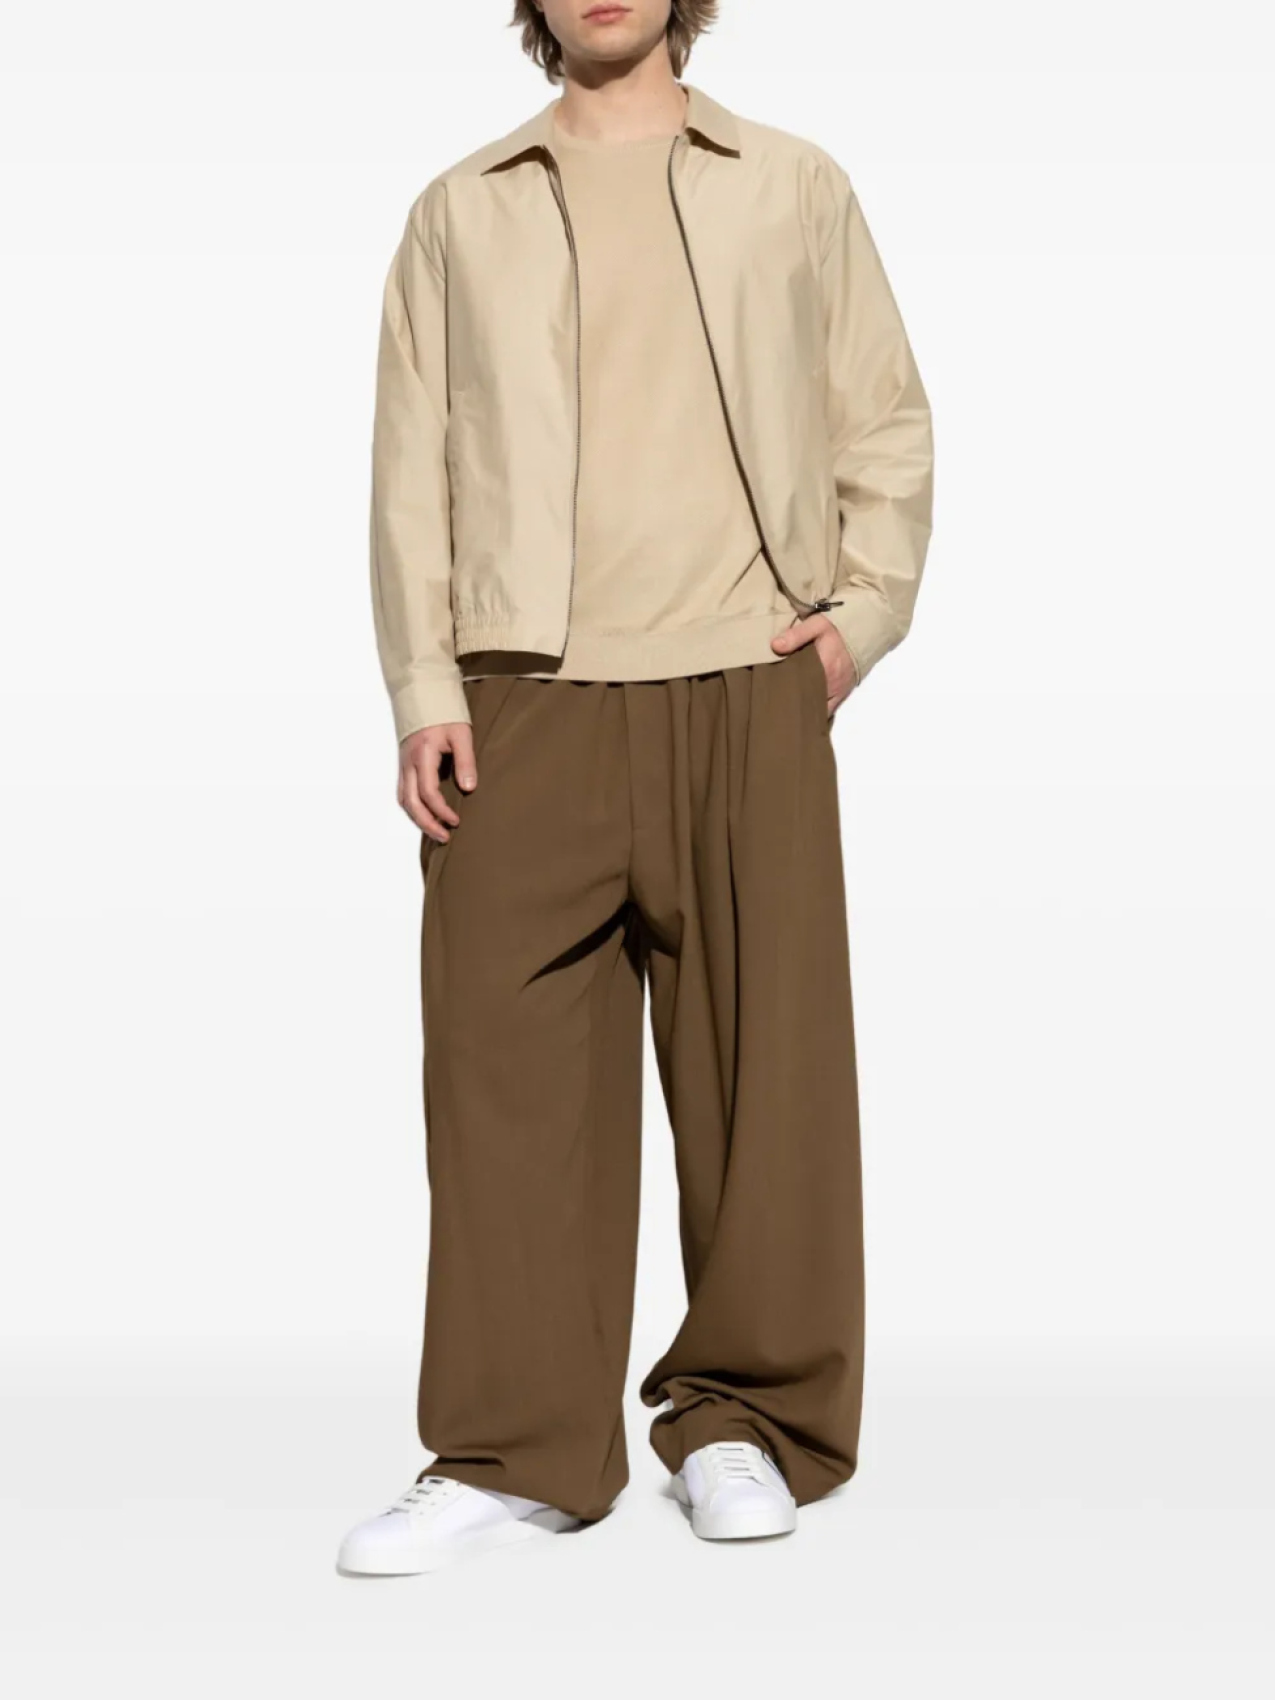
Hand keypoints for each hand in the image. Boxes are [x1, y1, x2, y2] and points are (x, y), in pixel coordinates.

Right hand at [398, 722, 476, 842]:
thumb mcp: (461, 734)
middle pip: (410, 802)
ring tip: (436, 831)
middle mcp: (408, 763)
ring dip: (418, 819)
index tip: (456, 821)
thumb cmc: (444, 713)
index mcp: (422, 755)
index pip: (428, 792)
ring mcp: (403, 765)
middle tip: (444, 837)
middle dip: (427, 823)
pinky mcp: (404, 765)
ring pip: (404, 800)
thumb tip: (468, 788)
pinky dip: (413, 808)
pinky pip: (404, 792)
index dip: (441, 811)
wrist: (424, 695)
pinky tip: (426, 815)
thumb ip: (465, 761)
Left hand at [771, 614, 858, 716]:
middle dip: (792, 708)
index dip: (785, 698)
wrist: (863, 631)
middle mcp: (832, 684)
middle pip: (808, 705)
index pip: (800, 690)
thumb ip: (797, 635)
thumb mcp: (817, 624)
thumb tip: (775, 646)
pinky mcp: (843, 694)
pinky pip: (829, 711)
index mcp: (824, 668)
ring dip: (804, 713)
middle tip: (773, 709)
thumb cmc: (838, 628)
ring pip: (818, 711)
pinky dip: (816, 714)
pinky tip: (803, 715)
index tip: (770, 699)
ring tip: (786, 714)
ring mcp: (839, 692)